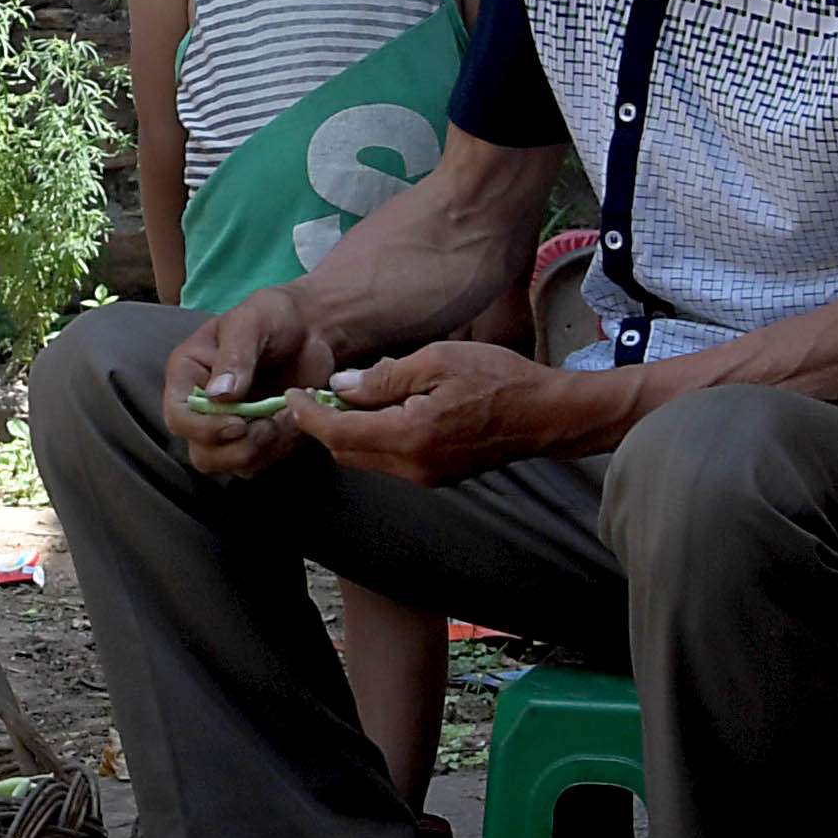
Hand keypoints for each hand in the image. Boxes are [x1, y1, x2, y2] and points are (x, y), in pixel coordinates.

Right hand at [165, 287, 337, 479]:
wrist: (311, 329)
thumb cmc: (274, 317)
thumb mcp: (251, 322)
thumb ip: (235, 356)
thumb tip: (219, 395)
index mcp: (188, 374)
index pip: (178, 417)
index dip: (204, 429)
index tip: (239, 423)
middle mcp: (202, 406)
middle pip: (202, 453)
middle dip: (238, 448)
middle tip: (269, 426)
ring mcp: (229, 426)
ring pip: (232, 465)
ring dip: (264, 449)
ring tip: (288, 416)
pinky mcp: (257, 439)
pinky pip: (261, 463)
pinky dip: (280, 449)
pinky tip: (295, 420)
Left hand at [296, 339, 564, 485]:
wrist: (546, 415)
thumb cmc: (497, 378)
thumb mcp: (437, 360)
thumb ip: (384, 377)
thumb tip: (340, 387)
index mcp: (409, 436)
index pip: (337, 433)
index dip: (307, 414)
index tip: (291, 394)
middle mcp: (412, 467)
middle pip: (346, 451)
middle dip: (323, 424)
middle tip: (315, 392)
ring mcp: (425, 477)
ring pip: (366, 459)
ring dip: (348, 431)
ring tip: (346, 396)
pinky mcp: (436, 477)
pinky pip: (389, 461)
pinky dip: (372, 438)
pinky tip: (379, 410)